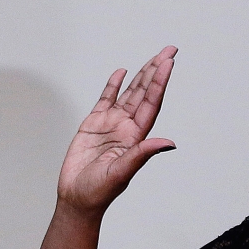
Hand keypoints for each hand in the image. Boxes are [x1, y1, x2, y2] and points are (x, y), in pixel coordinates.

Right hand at [56, 46, 176, 214]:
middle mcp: (127, 127)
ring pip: (129, 93)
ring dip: (141, 75)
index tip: (169, 62)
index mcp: (136, 136)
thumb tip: (169, 143)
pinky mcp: (93, 125)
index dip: (160, 82)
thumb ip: (142, 154)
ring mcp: (111, 125)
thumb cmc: (99, 191)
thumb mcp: (122, 172)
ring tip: (154, 57)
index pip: (152, 103)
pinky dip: (113, 85)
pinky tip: (121, 73)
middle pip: (145, 92)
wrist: (77, 198)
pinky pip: (106, 100)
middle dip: (157, 70)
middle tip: (170, 50)